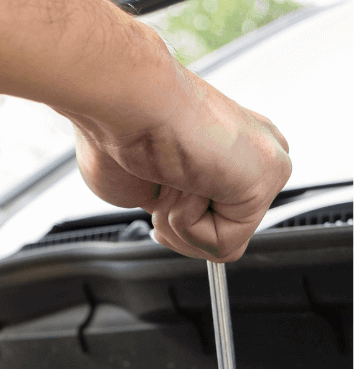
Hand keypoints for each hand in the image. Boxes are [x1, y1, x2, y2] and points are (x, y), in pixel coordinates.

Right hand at [69, 69, 290, 261]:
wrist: (125, 103)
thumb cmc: (118, 129)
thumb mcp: (139, 185)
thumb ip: (169, 205)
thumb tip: (177, 225)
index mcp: (228, 149)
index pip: (217, 216)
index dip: (174, 218)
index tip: (155, 181)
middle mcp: (256, 152)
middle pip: (221, 233)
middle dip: (176, 219)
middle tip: (160, 177)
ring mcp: (267, 164)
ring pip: (223, 242)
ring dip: (179, 222)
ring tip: (172, 176)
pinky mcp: (272, 176)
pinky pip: (225, 243)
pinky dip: (189, 223)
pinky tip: (186, 180)